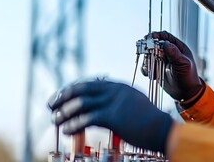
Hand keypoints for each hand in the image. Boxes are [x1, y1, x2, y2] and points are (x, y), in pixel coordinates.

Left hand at [47, 79, 172, 152]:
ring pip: (80, 104)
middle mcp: (115, 91)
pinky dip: (73, 125)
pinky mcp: (113, 116)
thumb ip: (120, 100)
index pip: (90, 84)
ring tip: (55, 120)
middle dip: (62, 97)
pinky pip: (86, 119)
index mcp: (119, 86)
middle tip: (51, 105)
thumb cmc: (149, 121)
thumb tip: (102, 107)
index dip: (72, 89)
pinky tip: (67, 130)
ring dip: (64, 112)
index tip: (61, 96)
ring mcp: (114, 102)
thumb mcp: (134, 103)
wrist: (162, 129)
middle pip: (81, 90)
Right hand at [142, 31, 203, 102]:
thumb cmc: (189, 77)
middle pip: (154, 44)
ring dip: (148, 60)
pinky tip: (153, 75)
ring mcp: (161, 60)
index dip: (157, 35)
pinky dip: (146, 69)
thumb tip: (165, 43)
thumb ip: (175, 54)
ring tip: (152, 68)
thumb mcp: (184, 64)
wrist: (185, 92)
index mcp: (178, 47)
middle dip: (149, 47)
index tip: (150, 37)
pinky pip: (147, 65)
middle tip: (146, 52)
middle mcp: (168, 52)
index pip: (166, 36)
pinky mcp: (156, 68)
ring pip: (149, 54)